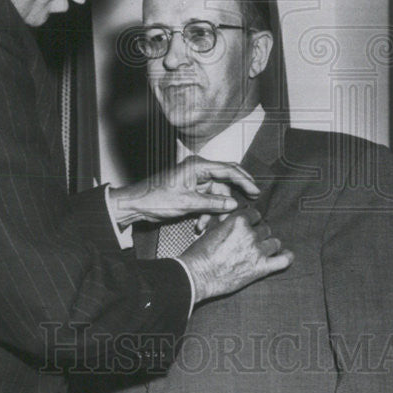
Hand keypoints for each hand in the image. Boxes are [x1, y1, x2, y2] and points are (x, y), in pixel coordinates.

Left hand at [108, 157, 259, 226]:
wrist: (136, 205)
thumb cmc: (156, 198)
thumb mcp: (187, 203)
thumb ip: (212, 203)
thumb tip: (234, 204)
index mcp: (197, 166)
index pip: (228, 170)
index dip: (244, 181)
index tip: (256, 191)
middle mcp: (198, 169)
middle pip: (224, 181)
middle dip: (232, 196)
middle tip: (249, 204)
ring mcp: (194, 179)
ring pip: (216, 193)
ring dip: (216, 210)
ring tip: (213, 226)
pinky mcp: (190, 189)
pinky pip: (206, 199)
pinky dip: (206, 212)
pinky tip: (200, 226)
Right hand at [177, 208, 292, 301]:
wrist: (196, 276)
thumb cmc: (199, 253)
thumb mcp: (211, 229)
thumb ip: (227, 221)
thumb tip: (235, 216)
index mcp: (239, 222)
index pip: (255, 214)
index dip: (252, 221)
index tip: (248, 226)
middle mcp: (250, 234)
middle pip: (265, 229)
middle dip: (258, 234)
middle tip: (250, 242)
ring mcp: (257, 252)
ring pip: (274, 243)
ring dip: (269, 245)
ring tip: (262, 249)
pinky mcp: (261, 268)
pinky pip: (283, 261)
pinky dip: (287, 257)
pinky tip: (286, 255)